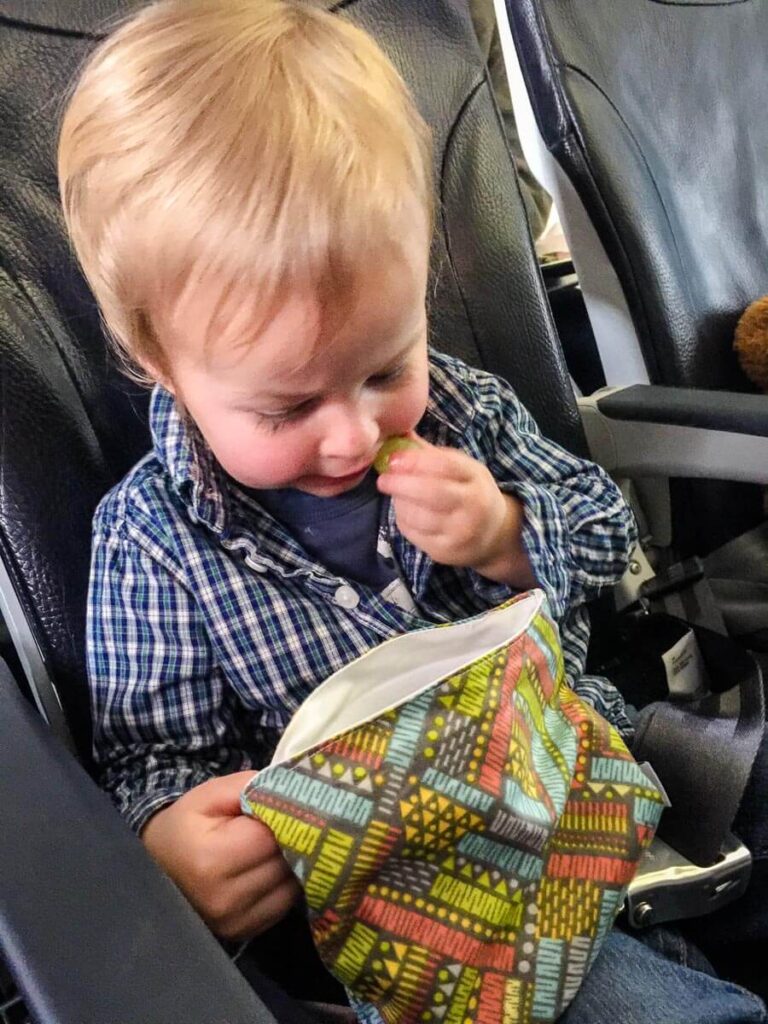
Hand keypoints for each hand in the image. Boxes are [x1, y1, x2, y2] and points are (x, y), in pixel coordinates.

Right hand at [142, 772, 299, 940]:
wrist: (159, 864)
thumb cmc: (188, 824)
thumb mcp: (212, 793)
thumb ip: (253, 789)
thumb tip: (295, 795)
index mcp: (212, 860)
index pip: (272, 837)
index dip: (281, 817)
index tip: (277, 808)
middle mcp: (224, 898)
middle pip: (284, 862)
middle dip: (289, 840)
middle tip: (278, 825)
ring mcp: (234, 921)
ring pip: (290, 885)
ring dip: (290, 864)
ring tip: (271, 847)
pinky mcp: (243, 933)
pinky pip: (284, 904)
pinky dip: (283, 884)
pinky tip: (267, 869)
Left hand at [376, 437, 535, 587]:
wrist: (493, 534)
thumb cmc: (470, 493)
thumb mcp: (461, 469)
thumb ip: (430, 454)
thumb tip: (398, 433)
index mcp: (475, 478)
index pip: (444, 465)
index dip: (414, 461)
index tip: (392, 459)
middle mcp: (472, 505)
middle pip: (431, 492)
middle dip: (400, 484)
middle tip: (383, 480)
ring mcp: (460, 531)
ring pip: (418, 516)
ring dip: (399, 503)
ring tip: (397, 495)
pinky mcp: (445, 551)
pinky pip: (413, 534)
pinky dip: (403, 520)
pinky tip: (406, 513)